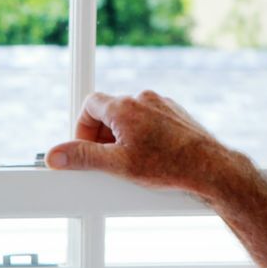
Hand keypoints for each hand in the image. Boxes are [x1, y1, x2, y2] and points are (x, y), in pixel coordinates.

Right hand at [46, 90, 236, 194]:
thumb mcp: (118, 165)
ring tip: (131, 162)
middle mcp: (144, 99)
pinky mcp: (176, 114)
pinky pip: (151, 121)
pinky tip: (151, 157)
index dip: (82, 128)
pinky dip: (144, 135)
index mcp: (125, 107)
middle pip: (110, 111)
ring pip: (131, 117)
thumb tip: (55, 155)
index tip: (87, 149)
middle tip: (107, 160)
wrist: (211, 168)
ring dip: (124, 136)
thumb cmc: (169, 166)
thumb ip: (83, 158)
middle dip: (103, 136)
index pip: (89, 105)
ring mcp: (162, 105)